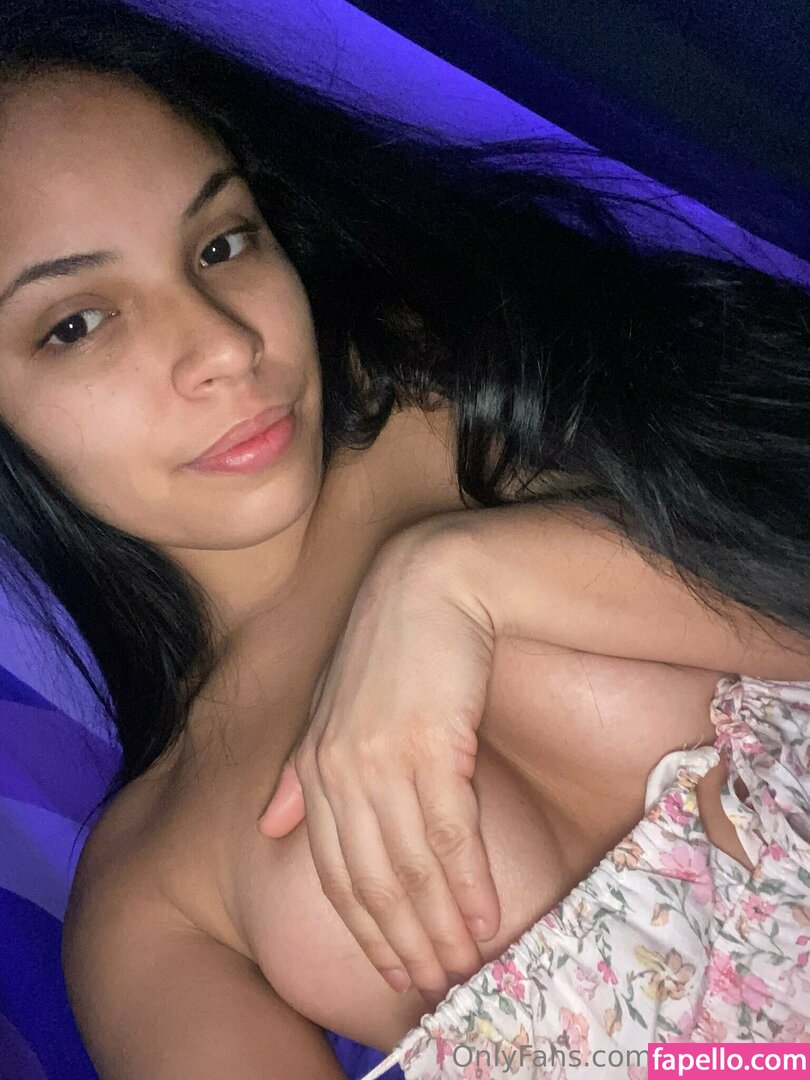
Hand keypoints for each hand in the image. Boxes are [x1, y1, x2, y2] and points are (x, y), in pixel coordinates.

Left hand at [257, 520, 500, 1000]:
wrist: (432, 585)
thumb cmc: (387, 646)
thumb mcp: (331, 704)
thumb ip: (299, 767)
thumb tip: (270, 822)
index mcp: (313, 765)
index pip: (333, 870)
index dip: (363, 928)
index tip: (393, 969)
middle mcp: (340, 770)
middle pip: (372, 880)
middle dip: (402, 941)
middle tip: (432, 986)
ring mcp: (384, 759)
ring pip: (412, 866)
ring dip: (439, 925)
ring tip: (463, 967)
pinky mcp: (432, 745)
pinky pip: (451, 832)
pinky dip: (469, 882)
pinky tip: (487, 917)